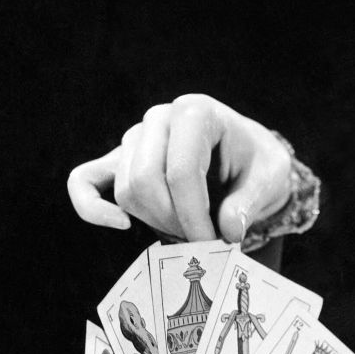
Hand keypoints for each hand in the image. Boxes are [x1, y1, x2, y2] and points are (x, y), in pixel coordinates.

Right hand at [67, 94, 292, 241]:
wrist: (248, 157)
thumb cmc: (258, 165)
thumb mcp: (271, 179)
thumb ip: (250, 202)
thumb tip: (228, 230)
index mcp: (195, 112)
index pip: (181, 172)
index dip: (195, 215)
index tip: (217, 242)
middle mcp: (158, 118)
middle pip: (145, 181)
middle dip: (174, 221)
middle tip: (203, 240)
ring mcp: (134, 138)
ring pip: (126, 190)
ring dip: (156, 222)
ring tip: (190, 231)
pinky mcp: (118, 160)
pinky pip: (83, 181)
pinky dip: (92, 207)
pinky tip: (123, 225)